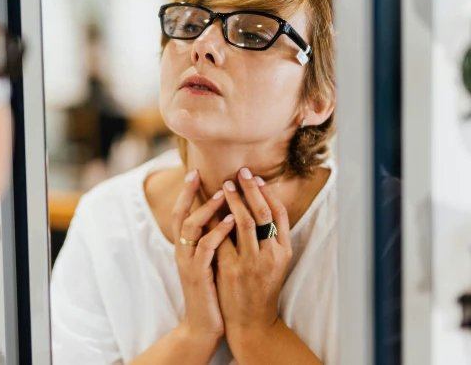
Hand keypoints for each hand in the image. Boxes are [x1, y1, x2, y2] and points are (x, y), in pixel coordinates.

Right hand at [172, 169, 236, 349]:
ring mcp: (188, 262)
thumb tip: (227, 216)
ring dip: (207, 208)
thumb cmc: (212, 292)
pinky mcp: (198, 274)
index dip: (187, 192)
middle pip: (180, 214)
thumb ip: (213, 240)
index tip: (194, 172)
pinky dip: (218, 231)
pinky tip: (232, 220)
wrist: (204, 325)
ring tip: (223, 193)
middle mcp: (182, 251)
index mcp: (185, 247)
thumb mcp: (211, 261)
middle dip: (189, 192)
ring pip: (191, 227)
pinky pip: (206, 247)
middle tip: (198, 173)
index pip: (181, 213)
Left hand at [215, 168, 292, 344]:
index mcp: (283, 251)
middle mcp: (270, 255)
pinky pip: (222, 239)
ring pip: (244, 222)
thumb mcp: (274, 262)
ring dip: (234, 200)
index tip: (257, 178)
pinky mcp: (231, 270)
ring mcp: (251, 263)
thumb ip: (270, 237)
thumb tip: (259, 203)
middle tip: (241, 172)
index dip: (268, 193)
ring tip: (226, 184)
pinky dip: (216, 221)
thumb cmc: (262, 286)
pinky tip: (210, 208)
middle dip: (251, 190)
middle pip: (262, 213)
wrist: (251, 321)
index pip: (279, 214)